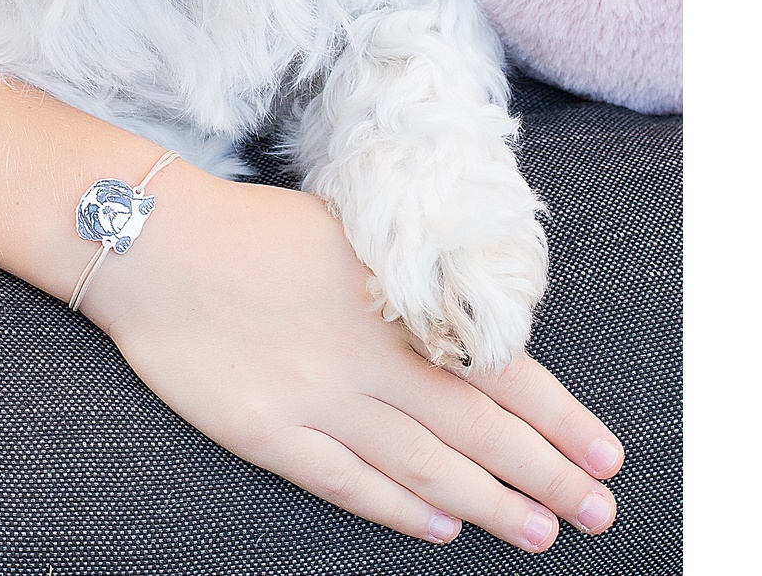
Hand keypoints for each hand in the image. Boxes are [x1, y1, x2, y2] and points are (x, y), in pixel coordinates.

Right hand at [84, 168, 621, 552]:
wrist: (155, 243)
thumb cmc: (250, 228)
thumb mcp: (345, 233)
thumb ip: (405, 285)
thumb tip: (468, 332)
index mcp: (392, 297)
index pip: (498, 367)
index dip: (558, 417)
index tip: (605, 456)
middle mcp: (366, 353)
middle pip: (475, 427)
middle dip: (544, 474)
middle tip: (596, 513)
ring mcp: (316, 396)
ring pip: (423, 464)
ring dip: (487, 505)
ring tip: (539, 533)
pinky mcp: (267, 431)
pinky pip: (346, 481)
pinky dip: (398, 509)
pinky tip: (439, 529)